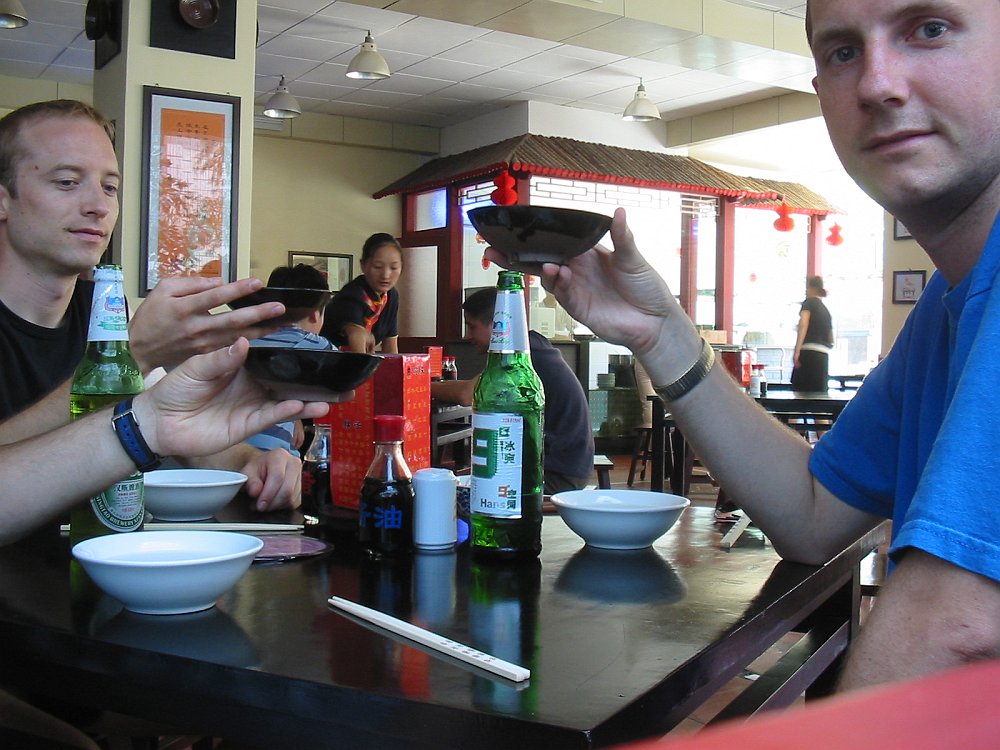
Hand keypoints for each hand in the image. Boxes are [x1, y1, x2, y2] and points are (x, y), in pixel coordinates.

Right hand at [129, 276, 285, 372]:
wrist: (138, 349)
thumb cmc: (151, 315)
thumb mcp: (163, 289)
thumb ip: (191, 284)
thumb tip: (218, 282)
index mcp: (185, 308)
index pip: (216, 296)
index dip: (238, 289)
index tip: (257, 282)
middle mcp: (197, 327)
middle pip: (232, 320)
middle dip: (258, 313)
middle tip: (279, 308)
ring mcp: (203, 344)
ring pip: (236, 336)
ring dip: (260, 331)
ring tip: (281, 324)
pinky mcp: (205, 355)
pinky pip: (230, 348)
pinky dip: (248, 343)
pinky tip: (264, 338)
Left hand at [133, 338, 329, 459]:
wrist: (158, 422)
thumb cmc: (174, 390)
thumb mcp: (195, 367)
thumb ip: (221, 359)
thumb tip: (243, 343)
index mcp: (240, 365)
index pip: (270, 355)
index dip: (290, 349)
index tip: (312, 341)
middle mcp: (251, 384)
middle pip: (287, 381)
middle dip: (311, 379)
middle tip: (337, 376)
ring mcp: (251, 405)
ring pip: (286, 401)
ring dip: (308, 401)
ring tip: (331, 398)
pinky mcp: (247, 425)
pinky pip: (271, 418)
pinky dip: (287, 413)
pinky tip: (301, 407)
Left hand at [241, 448, 302, 511]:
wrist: (266, 468)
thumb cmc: (258, 469)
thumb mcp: (248, 472)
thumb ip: (250, 481)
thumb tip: (255, 491)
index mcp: (280, 456)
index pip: (278, 477)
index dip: (268, 494)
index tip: (259, 504)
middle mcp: (294, 464)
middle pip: (287, 490)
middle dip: (272, 503)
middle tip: (259, 507)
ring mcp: (301, 476)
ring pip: (291, 499)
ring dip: (276, 506)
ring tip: (264, 503)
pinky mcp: (304, 488)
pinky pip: (294, 503)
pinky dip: (282, 506)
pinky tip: (273, 501)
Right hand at [485, 207, 700, 379]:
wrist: (655, 322)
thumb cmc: (647, 288)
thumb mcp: (634, 258)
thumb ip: (623, 236)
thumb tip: (619, 211)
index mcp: (588, 252)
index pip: (558, 240)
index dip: (538, 234)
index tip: (517, 226)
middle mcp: (577, 269)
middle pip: (542, 258)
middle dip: (518, 254)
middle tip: (494, 247)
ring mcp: (575, 288)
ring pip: (546, 276)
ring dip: (538, 267)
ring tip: (542, 262)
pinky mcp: (577, 307)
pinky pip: (561, 293)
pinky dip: (557, 282)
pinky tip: (557, 272)